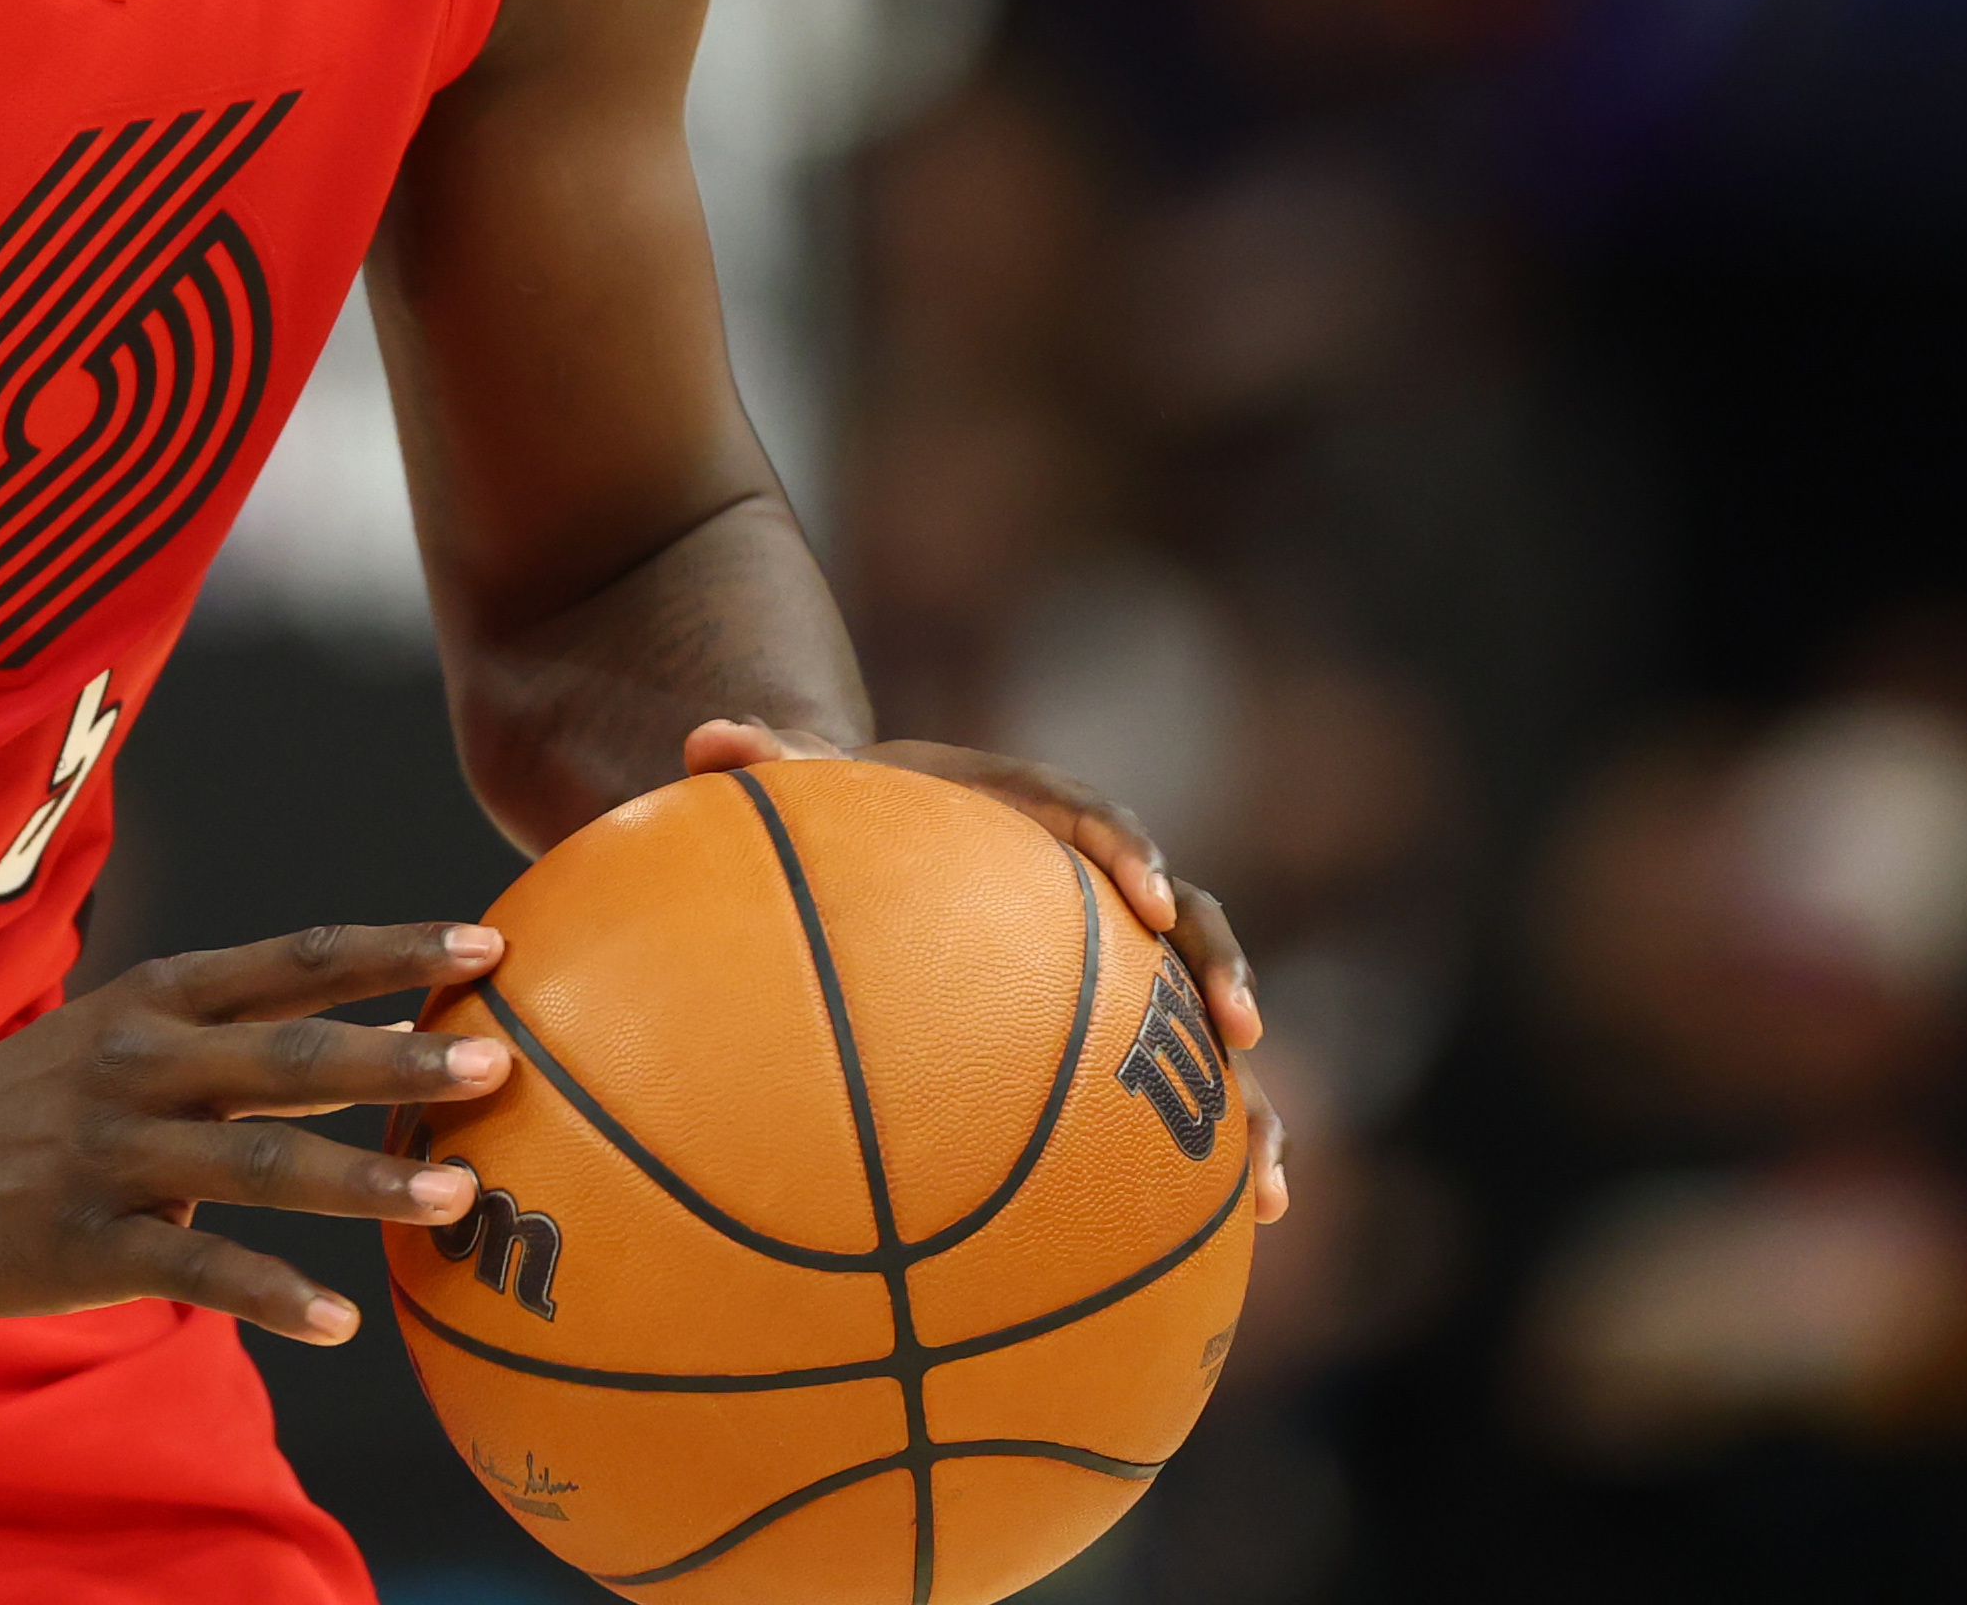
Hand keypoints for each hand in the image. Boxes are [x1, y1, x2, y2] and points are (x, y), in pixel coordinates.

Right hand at [0, 921, 522, 1344]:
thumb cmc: (44, 1096)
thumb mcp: (135, 1037)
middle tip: (496, 1063)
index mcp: (164, 998)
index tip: (488, 944)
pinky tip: (337, 1320)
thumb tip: (382, 1062)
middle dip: (399, 1056)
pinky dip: (273, 1294)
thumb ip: (246, 1046)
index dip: (393, 951)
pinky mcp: (87, 1239)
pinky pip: (197, 1268)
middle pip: (292, 1054)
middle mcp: (147, 1062)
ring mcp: (116, 1151)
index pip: (297, 961)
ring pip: (261, 1161)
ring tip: (454, 1195)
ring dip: (364, 1177)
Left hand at [681, 717, 1287, 1223]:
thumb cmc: (853, 818)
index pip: (1094, 817)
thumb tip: (705, 737)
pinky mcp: (1121, 1033)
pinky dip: (1216, 1155)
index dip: (1129, 850)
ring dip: (1246, 1096)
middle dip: (1219, 970)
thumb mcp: (812, 787)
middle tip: (1240, 1030)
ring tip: (1261, 1183)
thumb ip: (770, 764)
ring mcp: (1123, 965)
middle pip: (1189, 919)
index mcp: (1036, 812)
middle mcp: (1100, 886)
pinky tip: (1245, 1230)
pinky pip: (1178, 1094)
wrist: (887, 849)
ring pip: (1206, 1023)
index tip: (1142, 894)